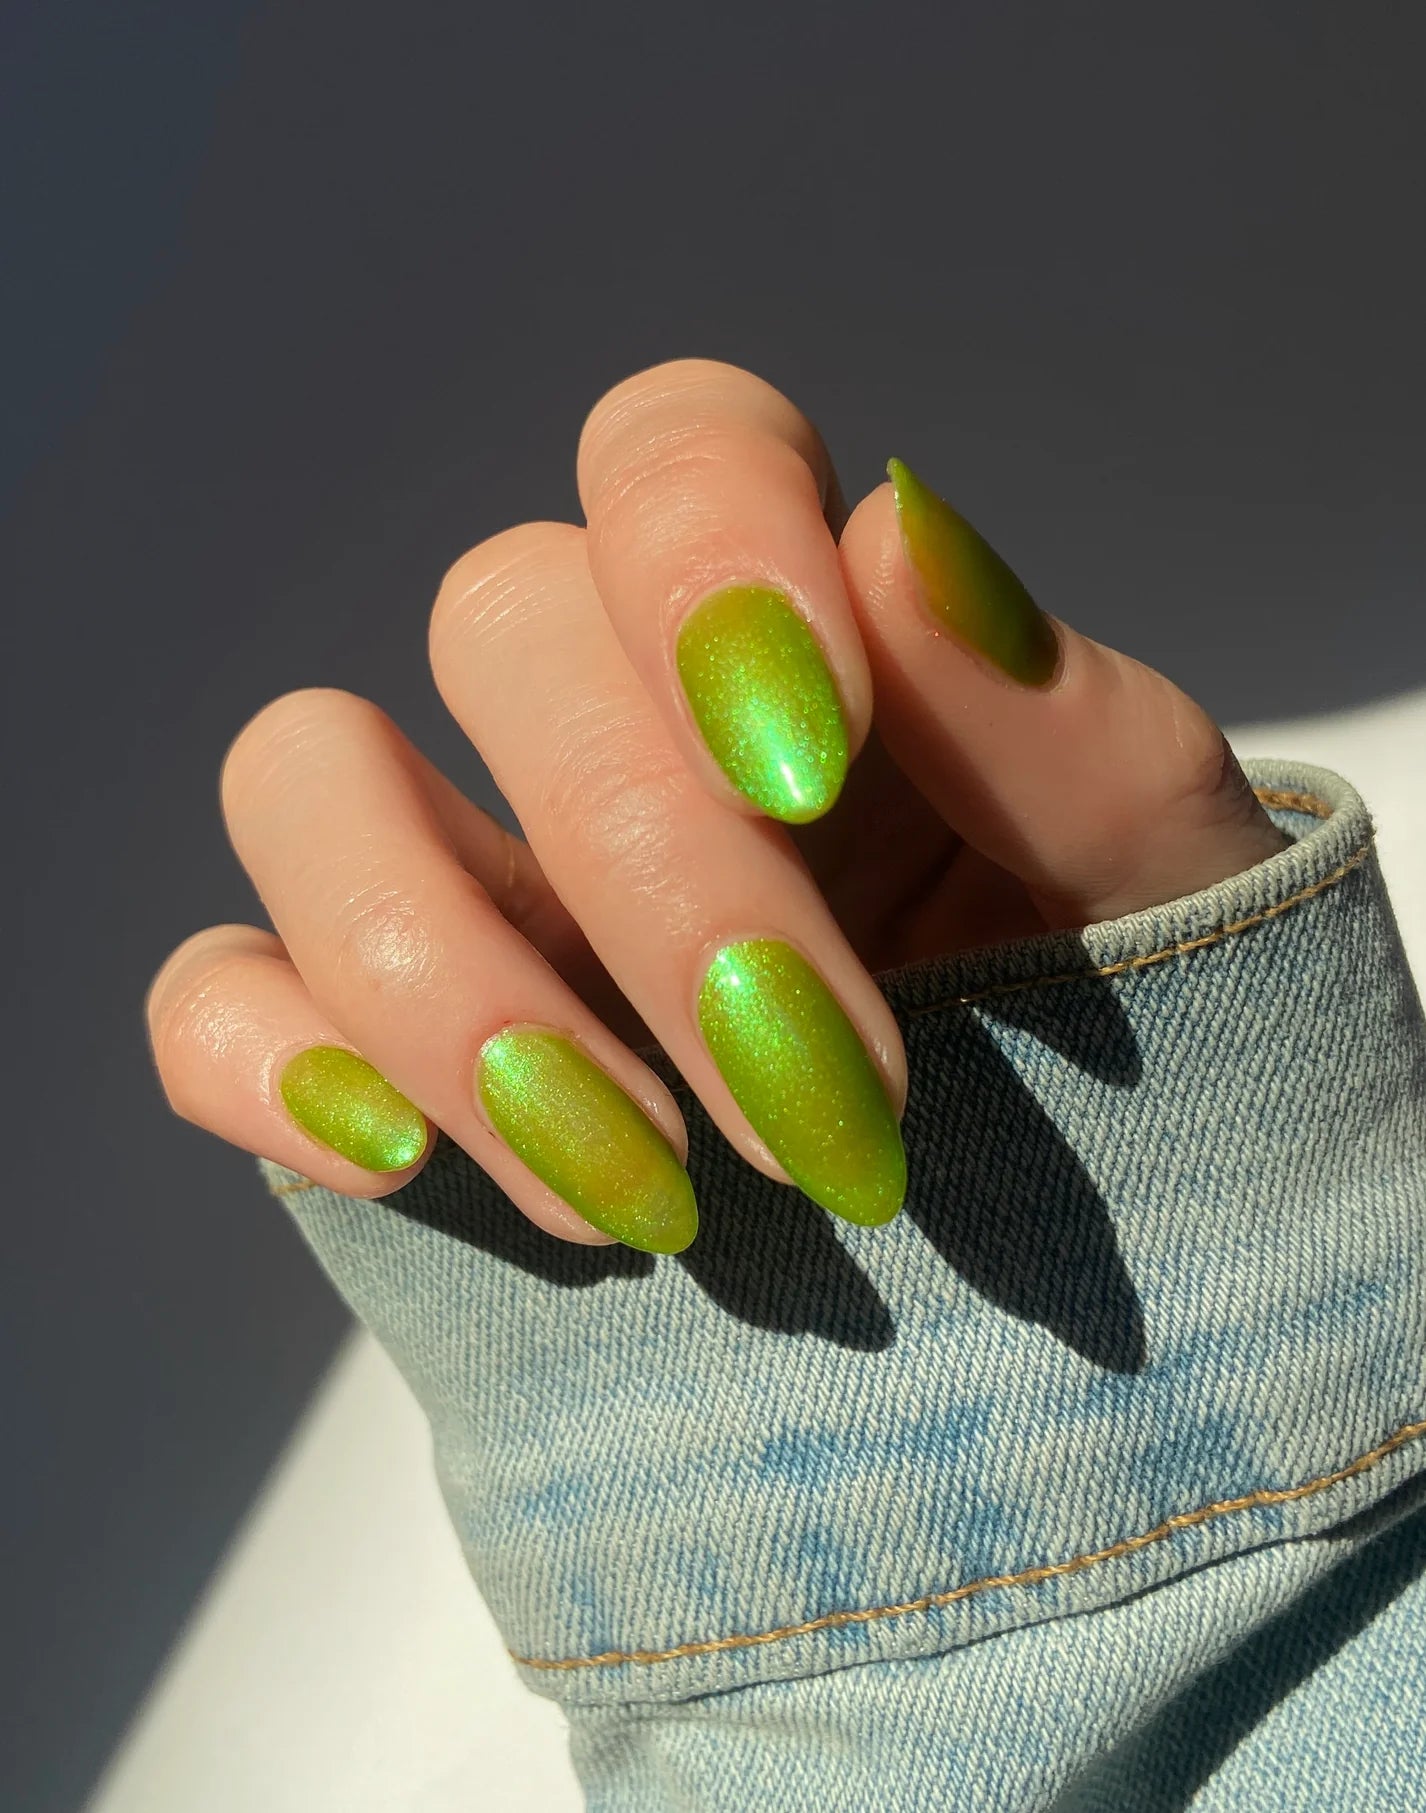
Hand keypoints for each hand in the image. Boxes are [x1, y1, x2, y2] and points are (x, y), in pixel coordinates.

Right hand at [144, 359, 1286, 1253]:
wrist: (1053, 1261)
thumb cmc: (1127, 1034)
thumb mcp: (1147, 887)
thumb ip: (1055, 723)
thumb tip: (904, 544)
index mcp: (794, 629)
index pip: (672, 449)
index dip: (704, 557)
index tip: (810, 761)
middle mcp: (606, 719)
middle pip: (500, 627)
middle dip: (651, 873)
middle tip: (821, 1101)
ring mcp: (470, 873)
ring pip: (304, 783)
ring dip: (451, 982)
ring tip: (645, 1199)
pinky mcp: (371, 1041)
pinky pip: (216, 996)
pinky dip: (276, 1063)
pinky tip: (411, 1162)